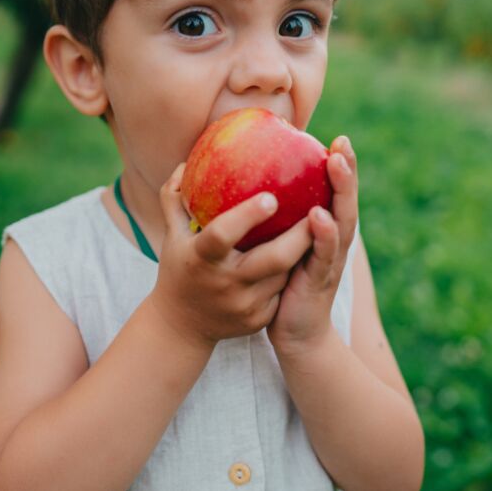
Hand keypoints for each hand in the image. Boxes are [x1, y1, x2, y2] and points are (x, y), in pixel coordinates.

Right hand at [146, 163, 315, 351]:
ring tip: (319, 223)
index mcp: (200, 258)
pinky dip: (293, 271)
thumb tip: (186, 163)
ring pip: (285, 273)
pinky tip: (306, 252)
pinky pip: (283, 289)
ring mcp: (244, 305)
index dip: (247, 216)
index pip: (222, 234)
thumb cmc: (179, 269)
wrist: (181, 327)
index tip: (272, 196)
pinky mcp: (259, 319)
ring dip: (301, 250)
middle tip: (318, 207)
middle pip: (273, 259)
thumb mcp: (172, 236)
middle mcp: (225, 284)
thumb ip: (175, 198)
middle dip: (300, 234)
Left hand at [268, 135, 358, 356]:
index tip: (337, 137)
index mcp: (325, 232)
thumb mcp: (282, 246)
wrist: (295, 335)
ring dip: (340, 193)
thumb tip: (252, 185)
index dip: (340, 167)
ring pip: (341, 223)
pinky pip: (322, 255)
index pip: (334, 193)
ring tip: (335, 164)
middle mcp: (334, 243)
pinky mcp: (320, 282)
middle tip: (342, 143)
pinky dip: (323, 235)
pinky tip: (318, 216)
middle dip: (346, 171)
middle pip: (345, 201)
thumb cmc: (282, 286)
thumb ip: (278, 220)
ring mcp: (330, 262)